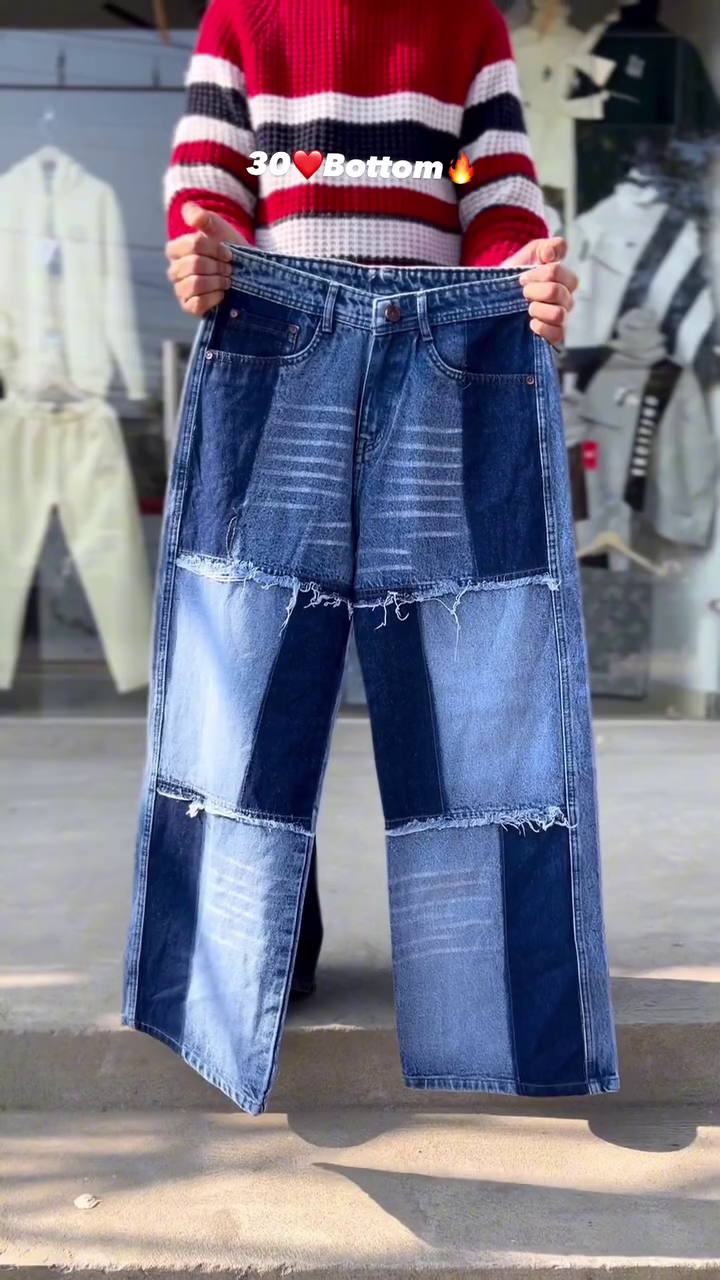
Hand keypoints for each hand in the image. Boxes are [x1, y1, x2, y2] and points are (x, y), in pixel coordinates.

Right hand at [165, 202, 243, 316]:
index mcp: (177, 249)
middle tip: (229, 269)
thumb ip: (205, 218)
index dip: (214, 249)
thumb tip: (189, 211)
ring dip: (217, 281)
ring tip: (227, 281)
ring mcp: (180, 290)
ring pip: (194, 284)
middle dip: (218, 266)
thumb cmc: (230, 251)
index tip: (229, 254)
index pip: (191, 245)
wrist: (246, 276)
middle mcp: (175, 270)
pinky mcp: (189, 307)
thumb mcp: (220, 230)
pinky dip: (213, 297)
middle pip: (194, 265)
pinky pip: (197, 303)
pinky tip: (222, 294)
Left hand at [503, 237, 577, 345]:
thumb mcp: (529, 254)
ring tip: (527, 309)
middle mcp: (566, 298)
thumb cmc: (516, 274)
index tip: (522, 277)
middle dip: (535, 291)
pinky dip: (543, 329)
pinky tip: (531, 324)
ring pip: (559, 314)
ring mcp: (561, 317)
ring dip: (539, 310)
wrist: (498, 296)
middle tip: (523, 293)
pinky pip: (558, 334)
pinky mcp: (555, 335)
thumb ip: (545, 246)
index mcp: (563, 278)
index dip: (538, 274)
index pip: (558, 272)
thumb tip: (552, 254)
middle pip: (558, 292)